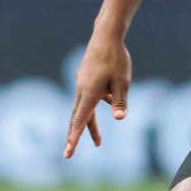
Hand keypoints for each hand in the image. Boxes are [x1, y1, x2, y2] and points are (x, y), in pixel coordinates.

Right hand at [64, 31, 132, 156]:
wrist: (106, 37)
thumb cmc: (116, 59)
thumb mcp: (123, 82)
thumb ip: (120, 101)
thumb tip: (119, 118)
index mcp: (90, 93)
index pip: (80, 121)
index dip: (74, 137)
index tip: (67, 152)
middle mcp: (82, 90)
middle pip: (77, 118)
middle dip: (75, 136)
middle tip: (69, 153)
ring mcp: (82, 84)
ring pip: (83, 109)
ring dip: (90, 126)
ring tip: (98, 142)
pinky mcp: (85, 79)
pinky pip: (89, 97)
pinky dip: (97, 105)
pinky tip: (111, 96)